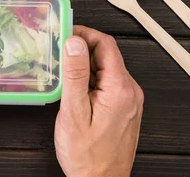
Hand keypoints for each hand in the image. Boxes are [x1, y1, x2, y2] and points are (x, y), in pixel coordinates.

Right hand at [55, 26, 143, 176]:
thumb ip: (74, 74)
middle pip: (107, 55)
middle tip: (58, 52)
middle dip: (82, 49)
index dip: (84, 33)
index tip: (65, 32)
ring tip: (63, 72)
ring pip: (107, 69)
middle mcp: (130, 91)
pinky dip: (91, 79)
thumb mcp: (74, 112)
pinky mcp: (124, 109)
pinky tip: (75, 89)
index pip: (106, 44)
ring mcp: (129, 101)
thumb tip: (74, 42)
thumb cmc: (87, 155)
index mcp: (120, 88)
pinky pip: (108, 84)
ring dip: (85, 65)